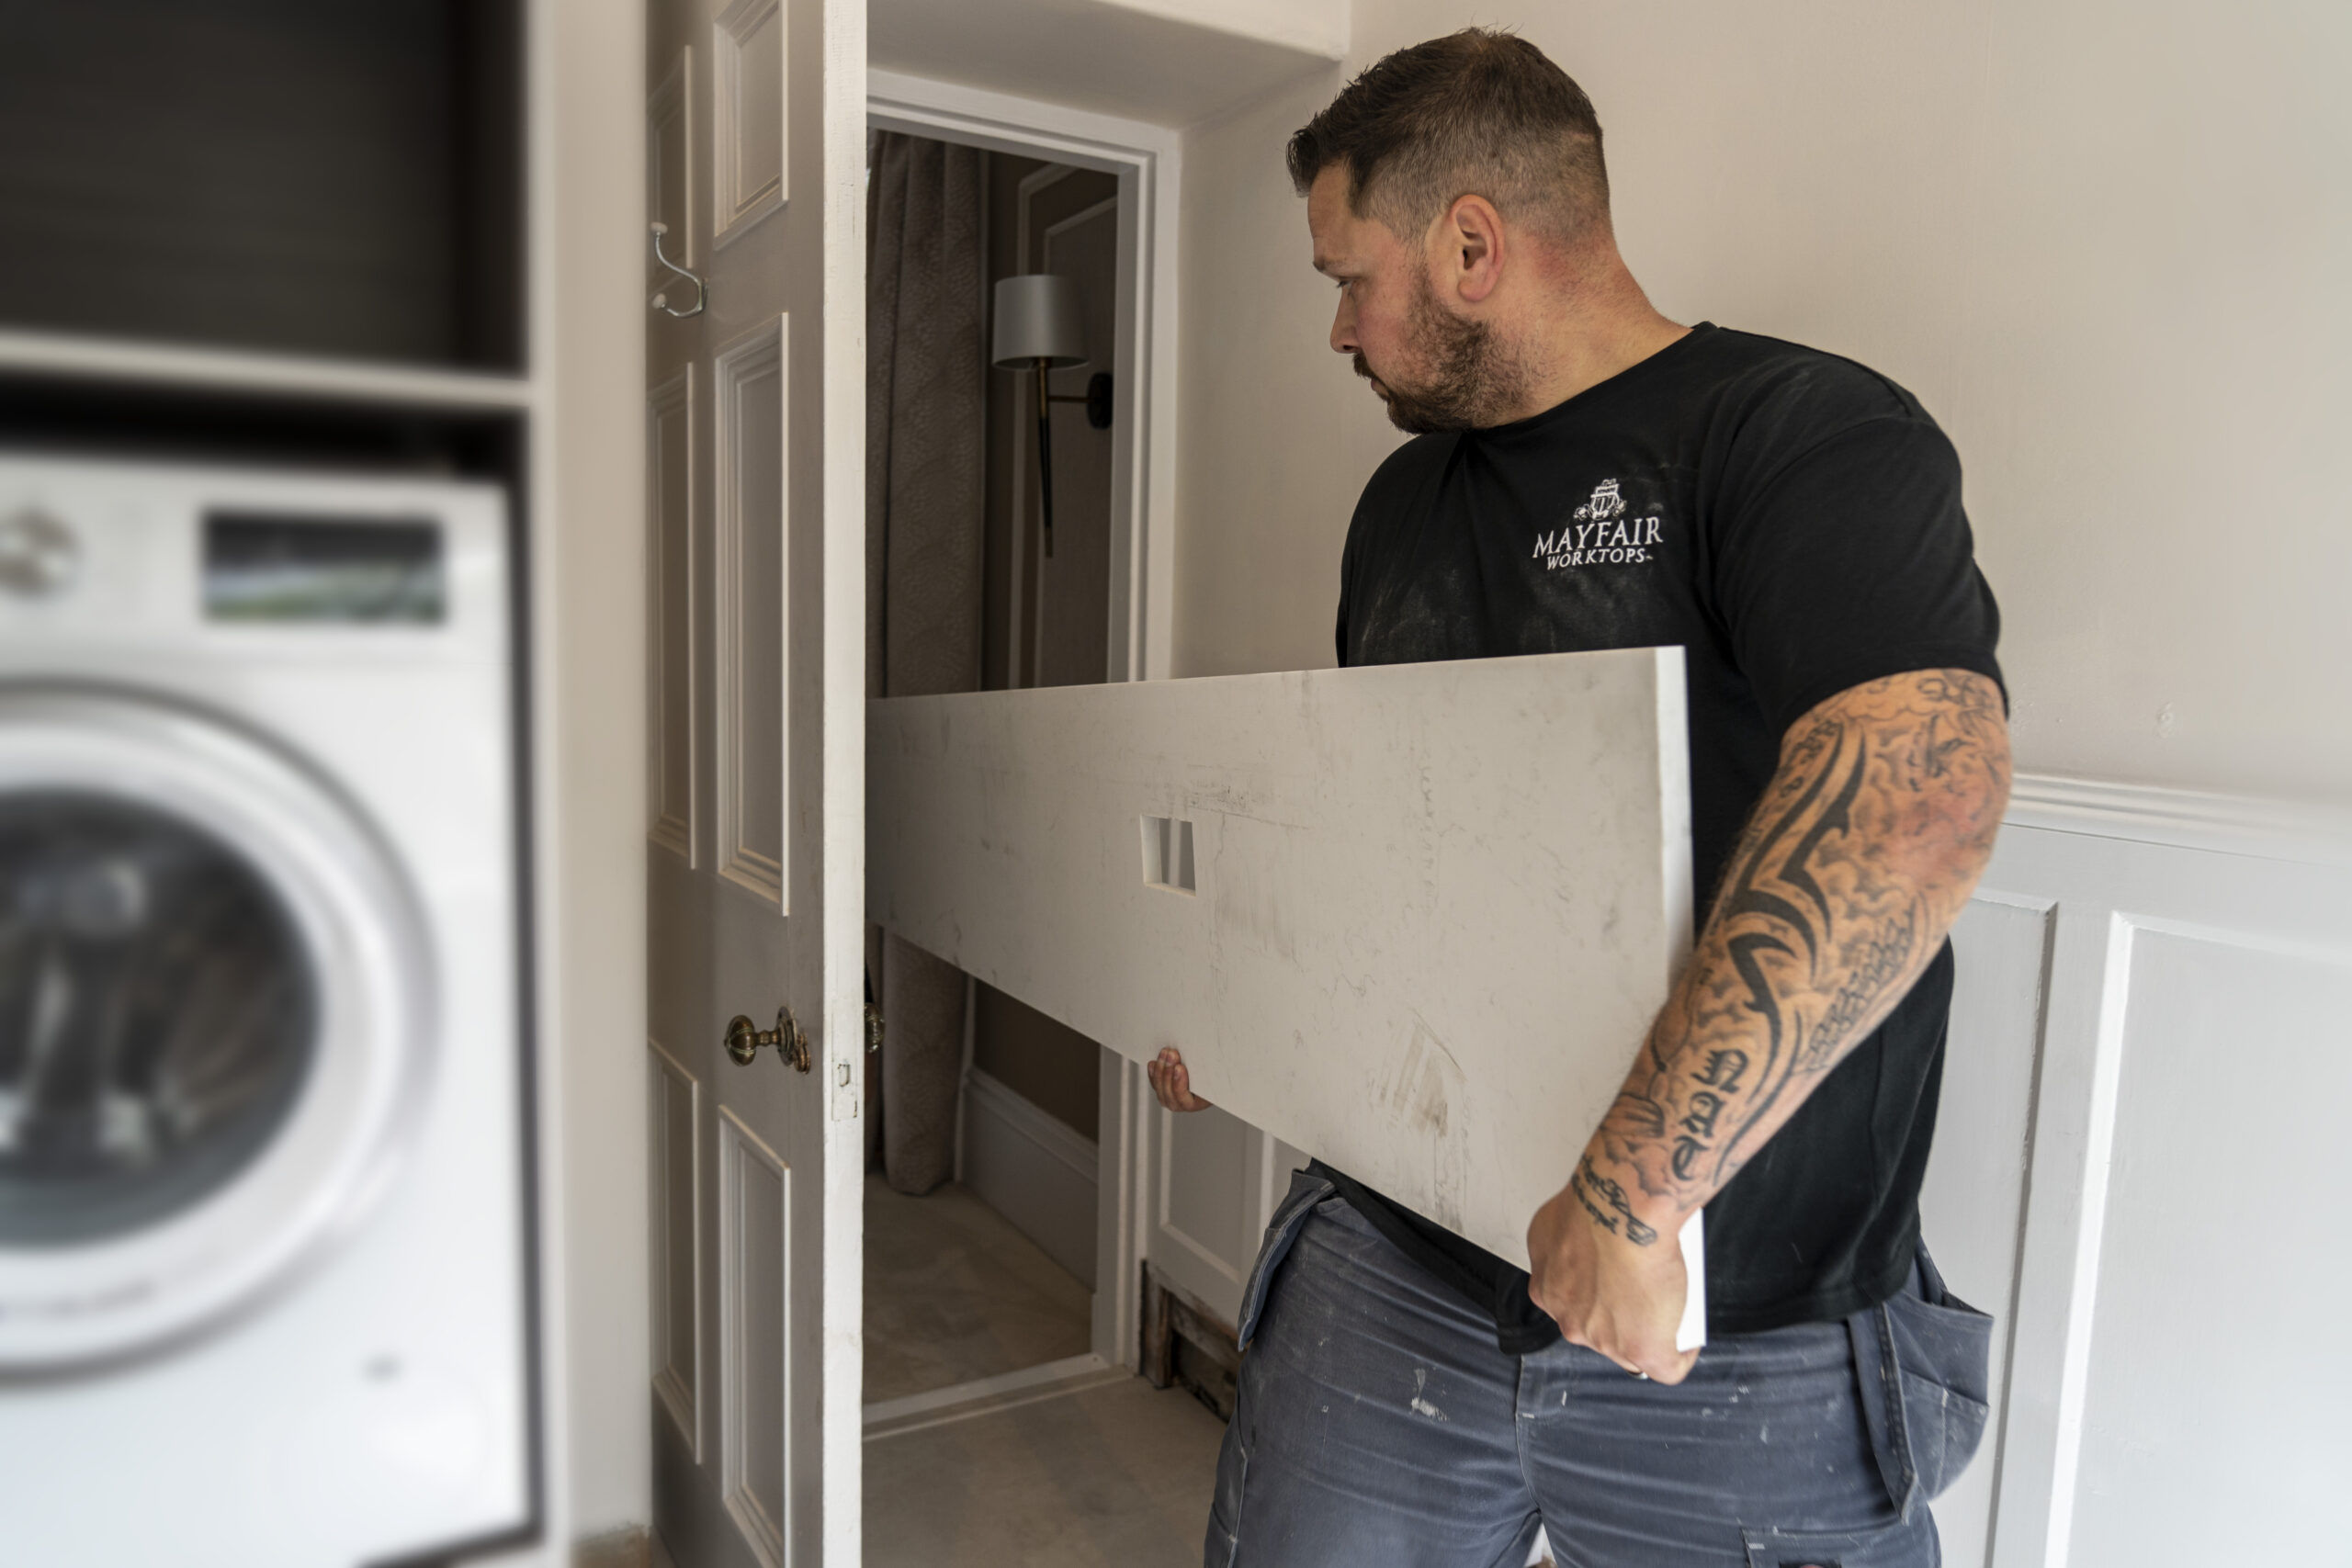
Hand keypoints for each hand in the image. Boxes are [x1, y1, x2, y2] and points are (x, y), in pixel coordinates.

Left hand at [1146, 1048, 1212, 1112]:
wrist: (1209, 1075)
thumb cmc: (1213, 1076)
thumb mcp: (1213, 1075)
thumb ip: (1206, 1071)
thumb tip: (1207, 1059)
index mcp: (1198, 1103)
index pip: (1184, 1099)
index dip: (1179, 1084)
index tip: (1179, 1068)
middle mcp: (1183, 1104)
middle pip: (1169, 1093)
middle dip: (1169, 1071)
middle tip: (1171, 1055)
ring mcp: (1171, 1098)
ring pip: (1160, 1089)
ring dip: (1161, 1069)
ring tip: (1165, 1053)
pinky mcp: (1164, 1090)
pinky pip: (1155, 1084)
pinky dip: (1153, 1073)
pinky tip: (1153, 1063)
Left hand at [1525, 1155, 1698, 1383]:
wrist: (1622, 1212)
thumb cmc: (1596, 1206)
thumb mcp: (1558, 1222)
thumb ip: (1563, 1241)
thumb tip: (1580, 1243)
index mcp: (1547, 1288)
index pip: (1574, 1307)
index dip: (1599, 1297)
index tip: (1617, 1284)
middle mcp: (1570, 1319)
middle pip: (1599, 1332)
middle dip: (1621, 1317)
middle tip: (1647, 1293)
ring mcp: (1604, 1340)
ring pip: (1629, 1349)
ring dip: (1649, 1333)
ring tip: (1671, 1309)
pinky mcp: (1642, 1349)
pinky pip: (1666, 1366)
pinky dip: (1681, 1354)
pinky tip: (1688, 1340)